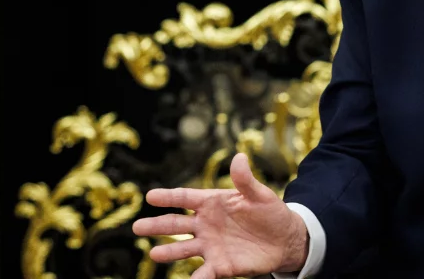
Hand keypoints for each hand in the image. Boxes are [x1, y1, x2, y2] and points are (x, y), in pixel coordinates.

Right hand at [132, 154, 308, 278]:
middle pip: (177, 225)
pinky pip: (205, 273)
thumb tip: (239, 157)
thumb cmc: (270, 212)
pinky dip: (196, 278)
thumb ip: (246, 180)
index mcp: (211, 203)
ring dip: (169, 252)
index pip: (185, 198)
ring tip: (153, 254)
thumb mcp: (260, 194)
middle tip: (137, 227)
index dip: (168, 197)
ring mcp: (211, 245)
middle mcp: (206, 224)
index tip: (150, 196)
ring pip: (184, 249)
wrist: (285, 240)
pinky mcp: (221, 265)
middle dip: (157, 226)